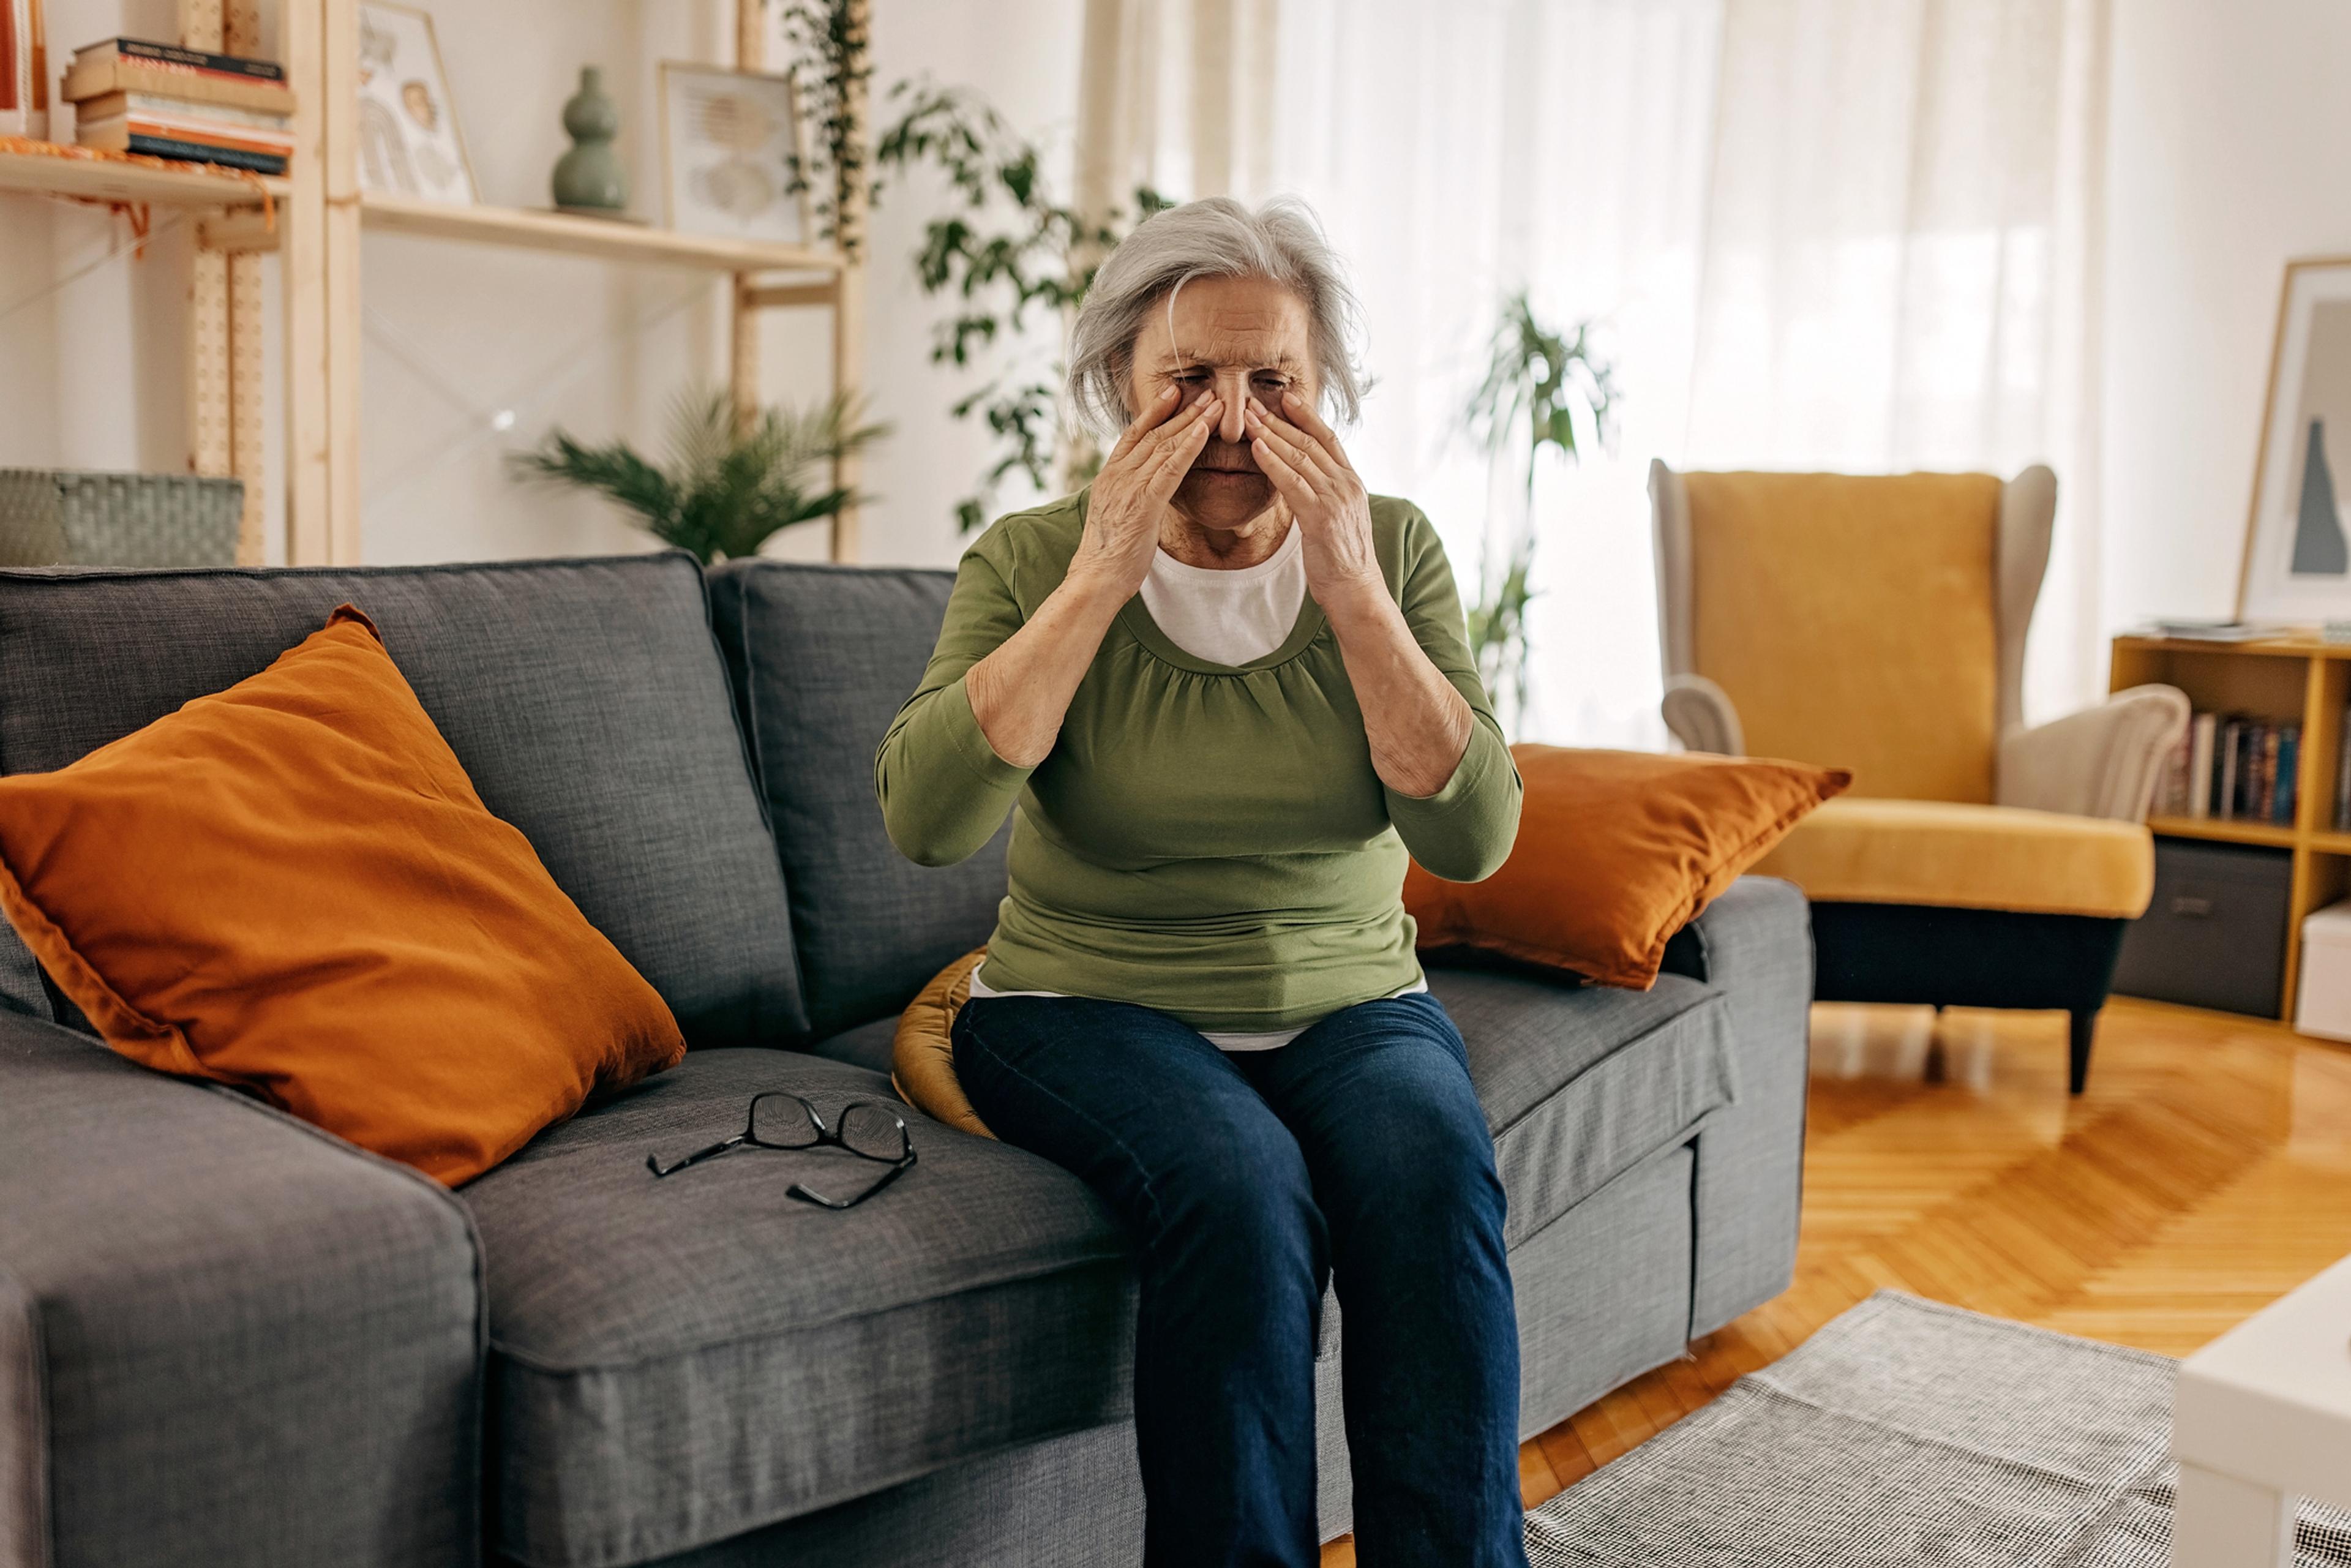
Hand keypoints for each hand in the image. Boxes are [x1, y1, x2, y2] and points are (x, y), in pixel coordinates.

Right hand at [1068, 385, 1221, 600]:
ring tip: (1215, 404)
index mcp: (1110, 476)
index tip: (1173, 392)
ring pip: (1165, 445)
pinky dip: (1188, 447)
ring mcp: (1130, 486)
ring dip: (1192, 422)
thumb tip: (1140, 489)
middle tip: (1206, 392)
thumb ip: (1127, 495)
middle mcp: (1118, 474)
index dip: (1154, 411)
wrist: (1096, 577)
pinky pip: (1171, 468)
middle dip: (1182, 410)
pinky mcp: (1145, 502)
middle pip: (1154, 433)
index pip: (1134, 434)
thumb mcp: (1115, 515)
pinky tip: (1204, 431)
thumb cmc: (1107, 555)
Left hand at [1243, 390, 1384, 614]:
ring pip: (1300, 457)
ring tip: (1248, 418)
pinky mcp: (1321, 517)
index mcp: (1352, 482)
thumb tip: (1303, 480)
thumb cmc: (1342, 560)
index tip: (1285, 397)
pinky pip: (1292, 483)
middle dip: (1280, 420)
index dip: (1306, 416)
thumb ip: (1325, 495)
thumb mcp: (1338, 519)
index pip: (1328, 439)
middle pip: (1310, 442)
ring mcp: (1336, 499)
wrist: (1356, 591)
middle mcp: (1346, 485)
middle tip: (1254, 402)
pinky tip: (1256, 448)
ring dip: (1271, 435)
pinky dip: (1273, 463)